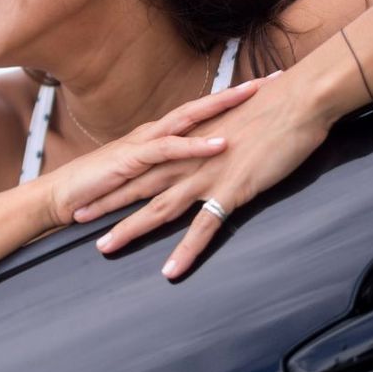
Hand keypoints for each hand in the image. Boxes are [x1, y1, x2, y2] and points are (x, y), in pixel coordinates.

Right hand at [43, 77, 267, 229]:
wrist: (64, 194)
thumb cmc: (101, 185)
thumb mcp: (142, 177)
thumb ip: (166, 170)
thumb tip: (196, 169)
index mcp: (158, 136)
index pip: (200, 113)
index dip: (230, 100)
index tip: (263, 90)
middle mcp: (154, 134)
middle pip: (200, 107)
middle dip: (236, 93)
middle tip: (272, 79)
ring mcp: (143, 144)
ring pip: (188, 120)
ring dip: (220, 108)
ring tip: (251, 97)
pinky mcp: (134, 161)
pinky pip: (170, 150)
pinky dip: (196, 146)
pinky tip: (221, 143)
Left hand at [70, 69, 331, 279]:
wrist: (297, 101)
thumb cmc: (270, 109)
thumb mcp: (231, 123)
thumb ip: (212, 139)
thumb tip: (209, 145)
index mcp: (187, 145)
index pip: (143, 165)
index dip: (116, 177)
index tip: (94, 185)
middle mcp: (187, 161)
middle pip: (138, 187)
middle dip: (105, 203)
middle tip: (75, 218)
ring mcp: (205, 177)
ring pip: (158, 209)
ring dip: (130, 229)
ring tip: (104, 247)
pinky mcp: (230, 191)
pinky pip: (203, 229)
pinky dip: (186, 251)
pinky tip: (171, 271)